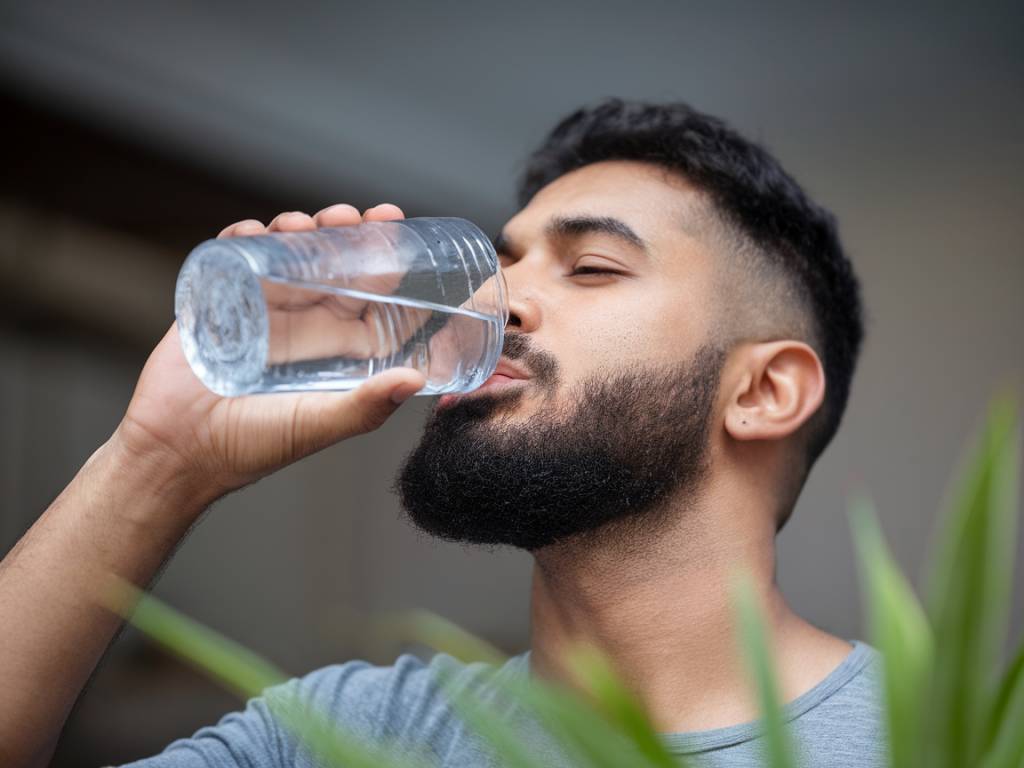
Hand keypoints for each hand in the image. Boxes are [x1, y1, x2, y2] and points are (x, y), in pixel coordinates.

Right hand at [114, 203, 426, 500]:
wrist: (175, 450)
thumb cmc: (250, 446)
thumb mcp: (317, 425)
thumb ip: (365, 407)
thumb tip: (415, 381)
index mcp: (338, 346)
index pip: (375, 294)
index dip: (389, 259)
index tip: (397, 227)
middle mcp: (307, 321)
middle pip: (337, 260)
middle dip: (348, 229)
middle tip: (352, 215)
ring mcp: (264, 306)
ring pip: (291, 250)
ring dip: (300, 226)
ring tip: (302, 225)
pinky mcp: (221, 298)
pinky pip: (237, 254)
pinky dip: (246, 234)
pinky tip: (253, 232)